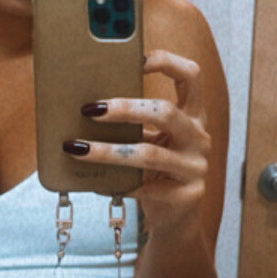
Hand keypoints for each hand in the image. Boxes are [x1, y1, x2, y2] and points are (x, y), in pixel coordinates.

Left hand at [65, 48, 211, 240]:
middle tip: (90, 109)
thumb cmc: (155, 172)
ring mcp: (195, 168)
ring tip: (77, 148)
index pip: (191, 75)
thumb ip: (132, 124)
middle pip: (166, 112)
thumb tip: (82, 105)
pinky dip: (117, 185)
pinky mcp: (186, 196)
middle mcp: (199, 138)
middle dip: (125, 108)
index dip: (165, 61)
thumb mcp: (150, 141)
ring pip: (149, 154)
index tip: (134, 58)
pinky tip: (96, 184)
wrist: (175, 218)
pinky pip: (145, 188)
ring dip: (108, 151)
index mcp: (193, 116)